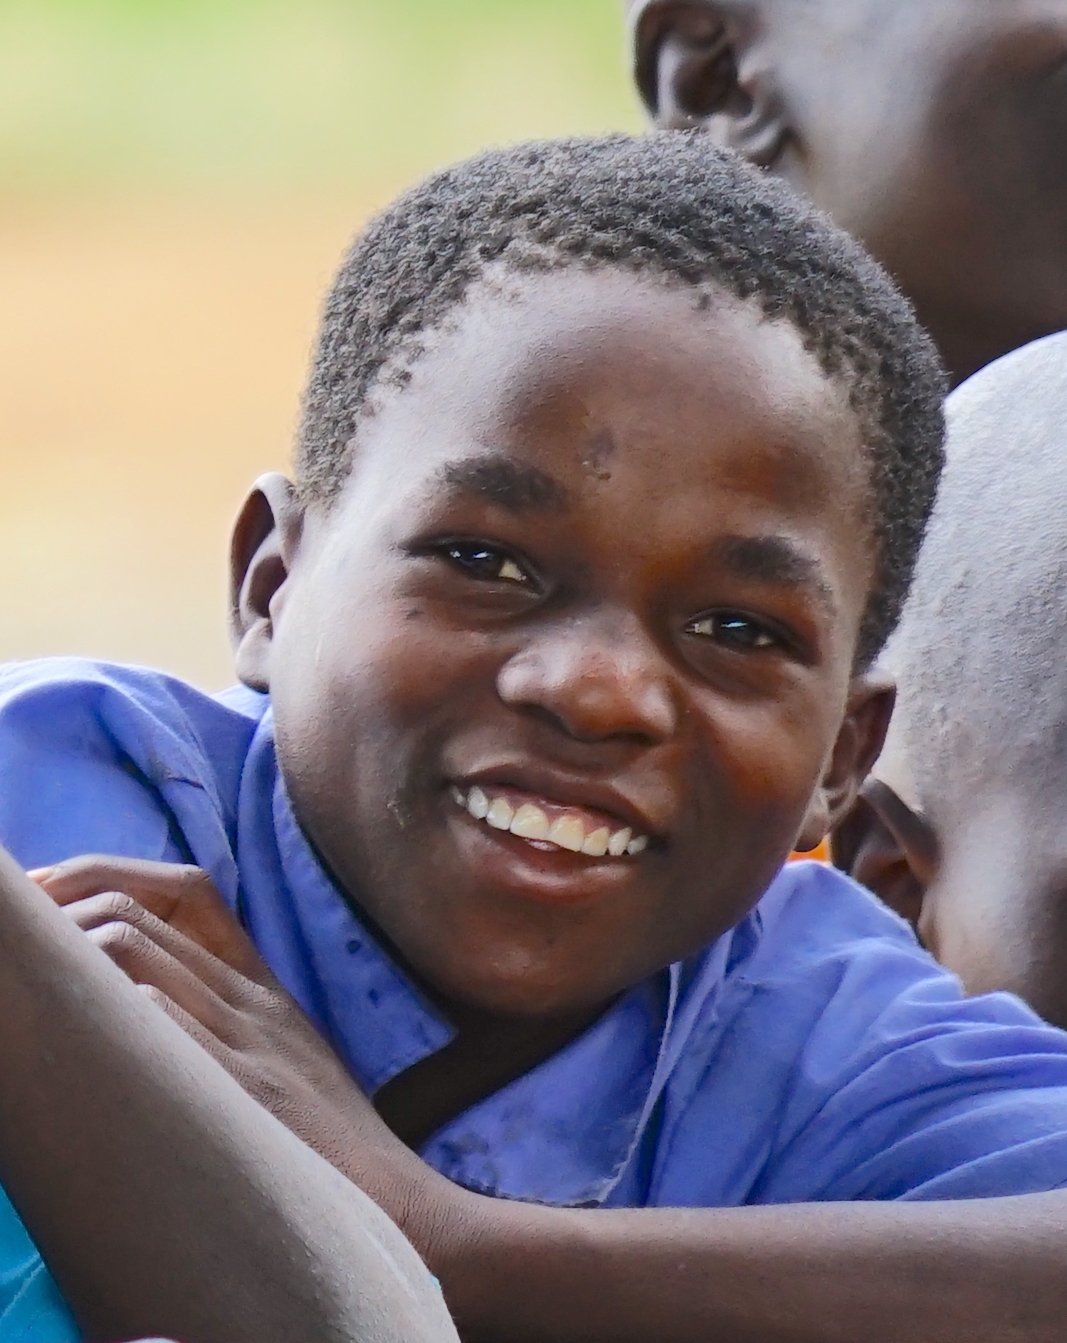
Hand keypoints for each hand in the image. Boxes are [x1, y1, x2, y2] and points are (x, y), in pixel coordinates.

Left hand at [31, 858, 419, 1201]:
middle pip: (134, 911)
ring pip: (127, 950)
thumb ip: (226, 1022)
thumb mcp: (287, 1061)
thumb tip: (135, 1001)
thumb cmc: (331, 1150)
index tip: (49, 900)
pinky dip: (100, 1012)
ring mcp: (239, 1040)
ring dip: (65, 961)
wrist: (399, 1207)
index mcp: (263, 986)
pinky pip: (149, 1017)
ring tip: (35, 997)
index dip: (105, 875)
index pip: (186, 889)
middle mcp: (248, 999)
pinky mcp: (232, 1089)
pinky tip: (72, 1043)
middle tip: (13, 948)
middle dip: (57, 915)